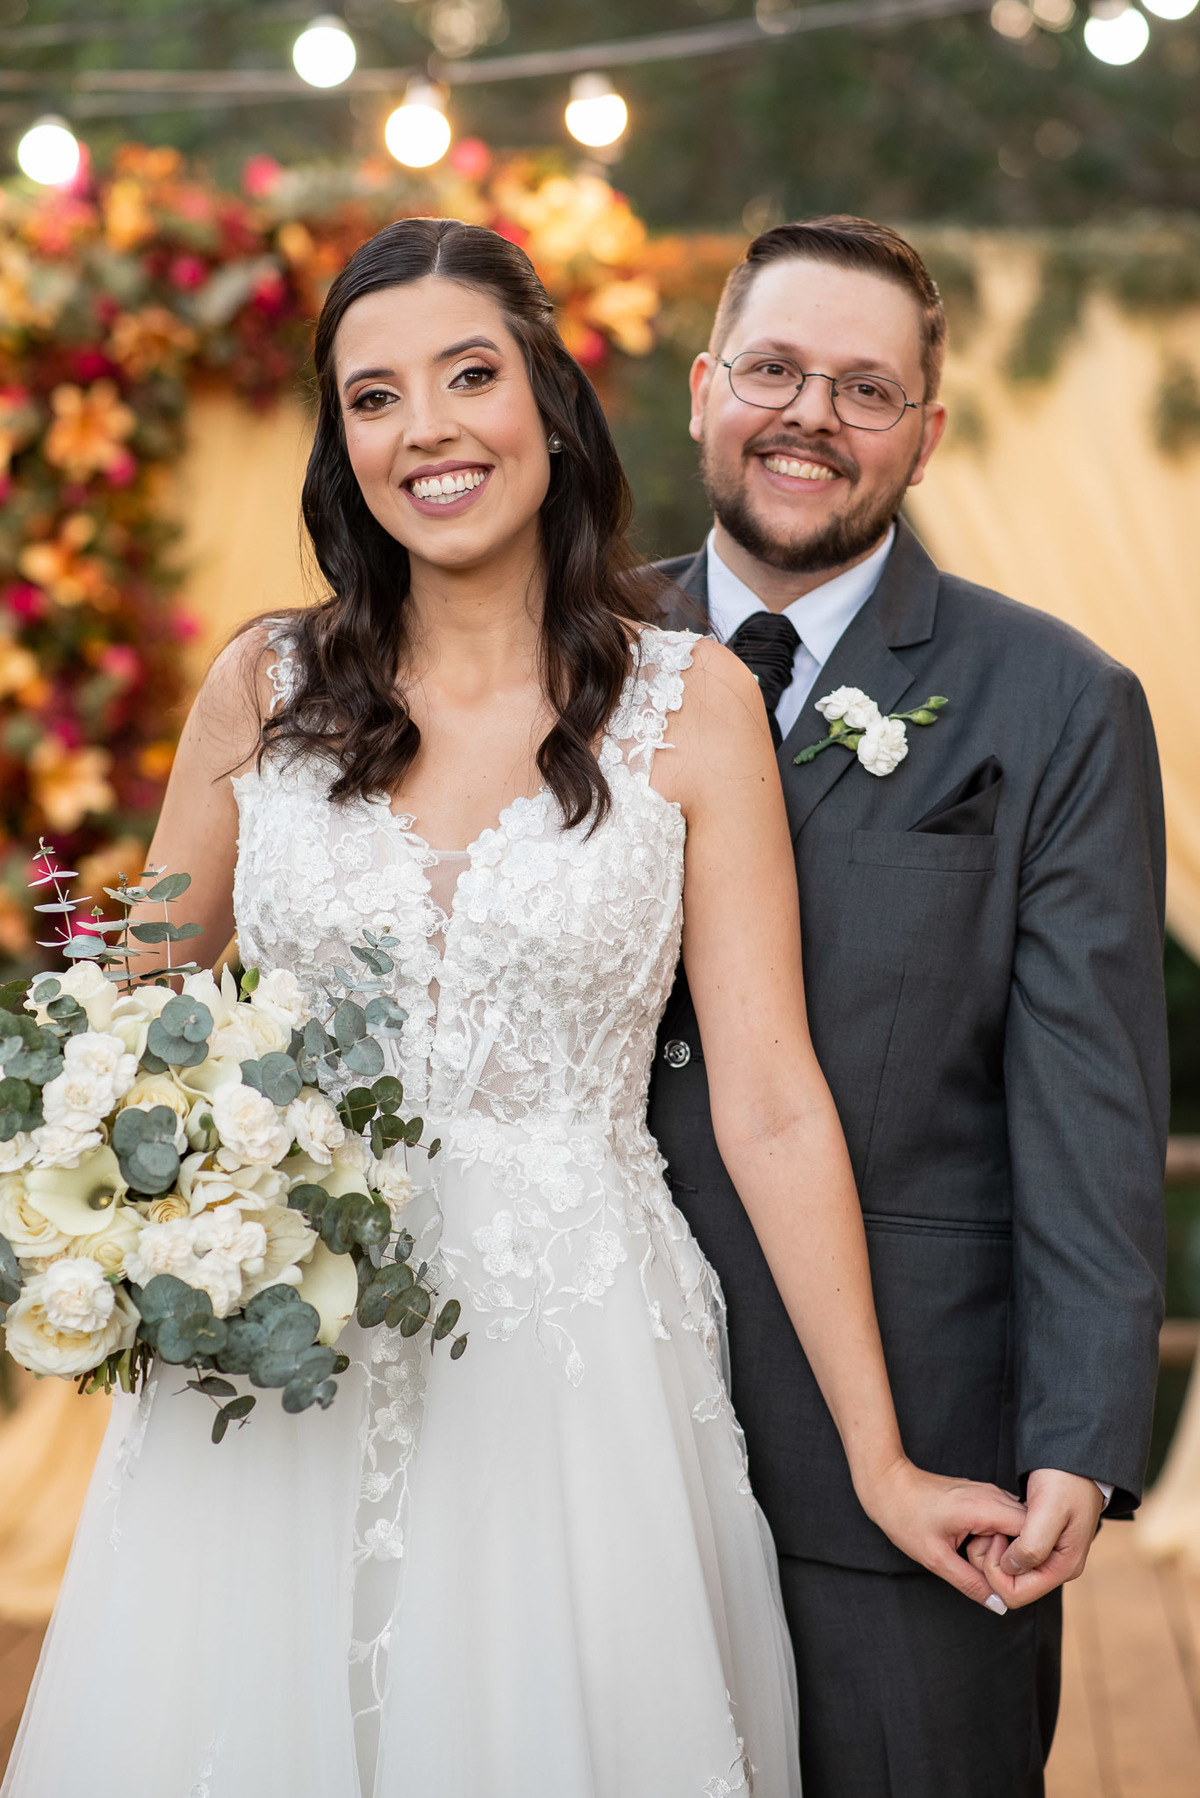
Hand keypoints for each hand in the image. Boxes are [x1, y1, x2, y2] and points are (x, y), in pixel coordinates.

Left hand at [857, 1458, 1026, 1609]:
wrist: (888, 1485)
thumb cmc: (906, 1517)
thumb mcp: (935, 1559)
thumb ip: (970, 1583)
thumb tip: (998, 1604)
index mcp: (983, 1507)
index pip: (1030, 1532)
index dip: (1028, 1559)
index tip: (1010, 1577)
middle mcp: (992, 1494)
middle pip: (1029, 1530)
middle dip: (1017, 1556)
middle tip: (990, 1572)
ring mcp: (989, 1492)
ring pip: (1019, 1525)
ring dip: (1007, 1547)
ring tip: (977, 1558)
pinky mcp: (983, 1496)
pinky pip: (1005, 1519)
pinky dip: (999, 1538)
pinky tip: (977, 1549)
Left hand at [965, 1468, 1102, 1609]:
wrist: (1073, 1456)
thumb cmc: (1064, 1479)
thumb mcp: (1048, 1510)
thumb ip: (1032, 1546)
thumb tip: (1011, 1569)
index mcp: (1062, 1565)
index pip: (1017, 1595)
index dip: (995, 1574)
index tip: (991, 1540)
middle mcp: (1057, 1564)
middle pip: (1012, 1585)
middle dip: (992, 1564)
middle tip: (987, 1531)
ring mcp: (1048, 1552)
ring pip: (1010, 1570)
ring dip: (994, 1551)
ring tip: (992, 1524)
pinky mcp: (1039, 1539)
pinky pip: (1012, 1553)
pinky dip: (999, 1540)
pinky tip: (996, 1522)